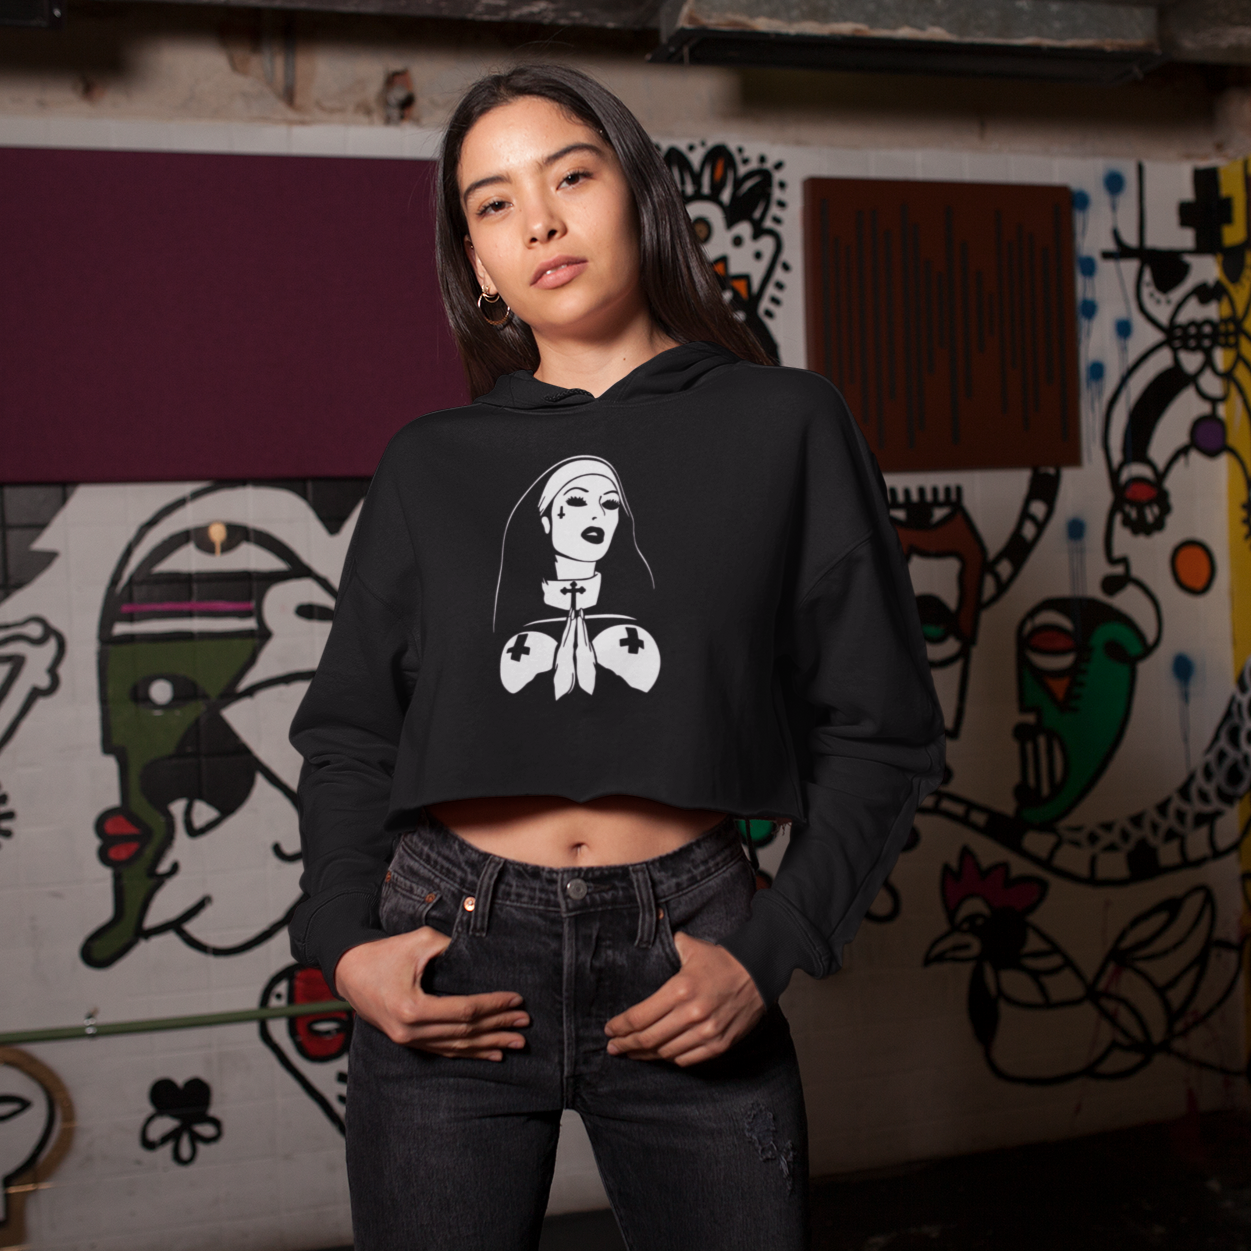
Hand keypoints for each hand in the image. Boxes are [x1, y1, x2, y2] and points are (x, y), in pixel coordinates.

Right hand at [334, 927, 528, 1060]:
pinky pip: (445, 1050)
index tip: (517, 999)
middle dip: (498, 1026)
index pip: (465, 1010)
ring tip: (516, 1042)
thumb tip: (482, 953)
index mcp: (412, 1009)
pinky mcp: (408, 1041)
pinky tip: (491, 1054)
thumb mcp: (419, 942)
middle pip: (464, 1032)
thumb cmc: (383, 952)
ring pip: (457, 1046)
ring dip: (489, 1044)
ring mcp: (408, 1040)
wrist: (349, 970)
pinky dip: (470, 1052)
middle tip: (525, 1022)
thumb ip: (451, 948)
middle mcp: (410, 1031)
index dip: (494, 1006)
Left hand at [603, 932, 764, 1066]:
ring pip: (666, 1052)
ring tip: (632, 1053)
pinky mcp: (720, 1044)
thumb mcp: (691, 946)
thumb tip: (652, 917)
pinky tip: (661, 1054)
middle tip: (613, 1047)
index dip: (620, 1026)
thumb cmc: (722, 960)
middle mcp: (692, 1014)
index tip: (609, 1029)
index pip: (640, 1016)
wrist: (759, 972)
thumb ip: (668, 941)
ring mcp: (707, 1032)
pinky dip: (671, 1059)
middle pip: (648, 1038)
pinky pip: (687, 1059)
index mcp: (680, 989)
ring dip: (645, 1055)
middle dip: (626, 1045)